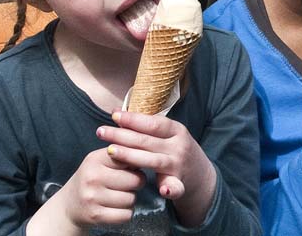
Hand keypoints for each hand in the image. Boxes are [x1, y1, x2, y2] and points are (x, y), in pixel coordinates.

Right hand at [27, 148, 144, 233]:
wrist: (68, 205)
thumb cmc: (93, 179)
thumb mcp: (101, 161)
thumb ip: (121, 154)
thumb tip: (147, 153)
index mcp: (96, 159)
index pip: (130, 158)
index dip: (137, 164)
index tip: (132, 167)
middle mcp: (93, 177)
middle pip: (135, 180)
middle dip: (136, 183)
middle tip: (126, 184)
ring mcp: (92, 197)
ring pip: (131, 199)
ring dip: (130, 199)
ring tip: (118, 195)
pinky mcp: (95, 215)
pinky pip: (126, 215)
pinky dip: (126, 213)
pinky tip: (116, 208)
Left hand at [97, 111, 215, 227]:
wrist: (201, 174)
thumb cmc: (176, 150)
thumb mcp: (169, 135)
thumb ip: (147, 126)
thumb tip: (117, 111)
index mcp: (177, 130)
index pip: (153, 123)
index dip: (133, 119)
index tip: (114, 115)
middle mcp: (179, 146)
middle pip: (147, 140)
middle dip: (122, 135)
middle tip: (100, 132)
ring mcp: (178, 165)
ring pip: (153, 160)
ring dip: (131, 156)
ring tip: (110, 151)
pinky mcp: (179, 183)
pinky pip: (175, 187)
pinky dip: (170, 189)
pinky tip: (162, 190)